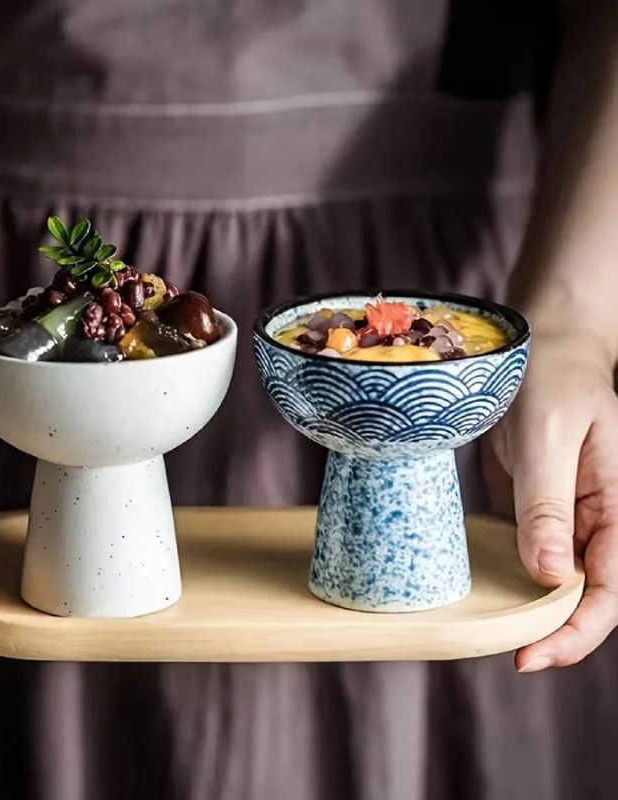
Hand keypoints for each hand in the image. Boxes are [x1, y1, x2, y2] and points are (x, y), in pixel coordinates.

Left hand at [484, 334, 617, 670]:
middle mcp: (598, 521)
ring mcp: (565, 518)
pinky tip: (479, 591)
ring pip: (553, 581)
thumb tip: (548, 574)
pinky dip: (506, 576)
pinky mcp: (534, 510)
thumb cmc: (553, 379)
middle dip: (551, 631)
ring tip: (488, 632)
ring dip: (527, 610)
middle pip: (584, 596)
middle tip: (508, 655)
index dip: (576, 630)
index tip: (531, 655)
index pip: (609, 588)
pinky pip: (524, 552)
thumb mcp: (548, 435)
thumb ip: (548, 503)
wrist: (540, 349)